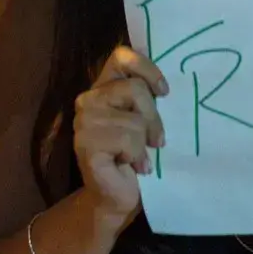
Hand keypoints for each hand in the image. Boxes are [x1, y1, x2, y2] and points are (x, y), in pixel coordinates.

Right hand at [72, 46, 167, 228]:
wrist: (119, 197)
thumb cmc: (137, 157)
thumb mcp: (146, 121)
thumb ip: (147, 99)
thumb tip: (169, 86)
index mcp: (103, 88)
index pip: (121, 57)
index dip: (146, 68)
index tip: (164, 92)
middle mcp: (88, 99)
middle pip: (135, 89)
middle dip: (153, 117)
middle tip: (156, 140)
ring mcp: (83, 121)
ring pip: (134, 119)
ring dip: (144, 143)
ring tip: (139, 157)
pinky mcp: (86, 143)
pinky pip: (127, 139)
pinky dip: (138, 156)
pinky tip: (133, 166)